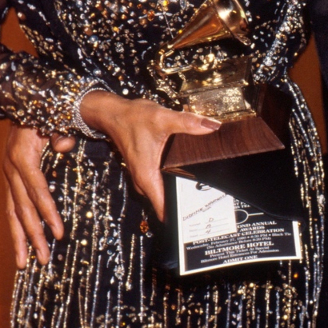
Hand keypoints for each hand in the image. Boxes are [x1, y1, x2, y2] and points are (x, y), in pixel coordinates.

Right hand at [3, 125, 74, 267]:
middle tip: (45, 258)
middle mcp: (11, 169)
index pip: (37, 190)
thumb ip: (60, 133)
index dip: (48, 212)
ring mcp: (8, 176)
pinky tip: (21, 244)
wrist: (24, 105)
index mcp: (23, 156)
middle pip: (23, 208)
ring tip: (24, 263)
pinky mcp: (9, 180)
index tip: (60, 232)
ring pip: (12, 212)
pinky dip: (16, 227)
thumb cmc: (45, 113)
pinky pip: (11, 207)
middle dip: (34, 235)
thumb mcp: (54, 119)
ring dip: (20, 238)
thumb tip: (64, 146)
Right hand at [80, 91, 219, 220]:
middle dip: (187, 199)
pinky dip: (175, 175)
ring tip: (204, 180)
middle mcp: (145, 181)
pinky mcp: (147, 168)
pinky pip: (163, 179)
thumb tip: (213, 126)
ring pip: (166, 190)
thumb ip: (188, 123)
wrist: (114, 113)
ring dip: (181, 186)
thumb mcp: (163, 119)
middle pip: (168, 201)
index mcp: (148, 177)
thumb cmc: (133, 118)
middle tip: (211, 192)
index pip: (165, 210)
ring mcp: (145, 175)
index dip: (183, 214)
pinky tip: (189, 165)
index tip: (200, 211)